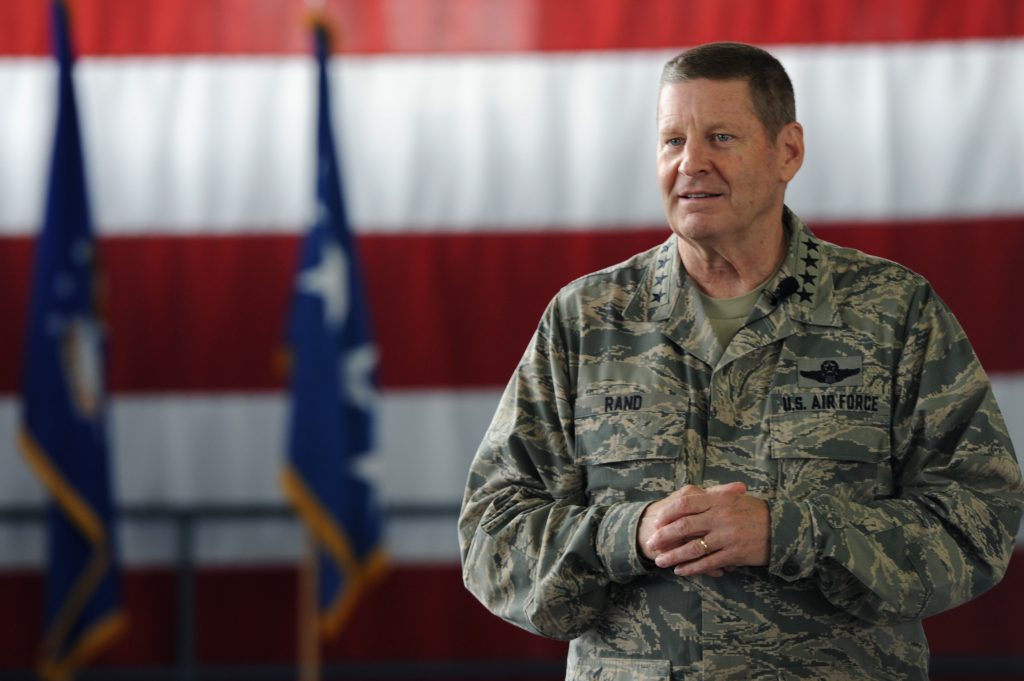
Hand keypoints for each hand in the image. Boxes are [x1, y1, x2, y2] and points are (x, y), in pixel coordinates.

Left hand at [638, 482, 769, 577]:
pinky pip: (708, 563)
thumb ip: (712, 497)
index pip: (686, 503)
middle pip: (685, 526)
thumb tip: (686, 498)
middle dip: (664, 536)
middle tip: (651, 543)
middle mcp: (721, 517)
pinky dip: (692, 568)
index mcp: (719, 500)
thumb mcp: (735, 498)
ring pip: (694, 547)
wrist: (783, 528)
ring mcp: (727, 536)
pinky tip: (681, 571)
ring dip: (674, 555)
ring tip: (661, 561)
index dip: (668, 512)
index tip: (657, 520)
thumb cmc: (755, 512)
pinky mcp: (734, 554)